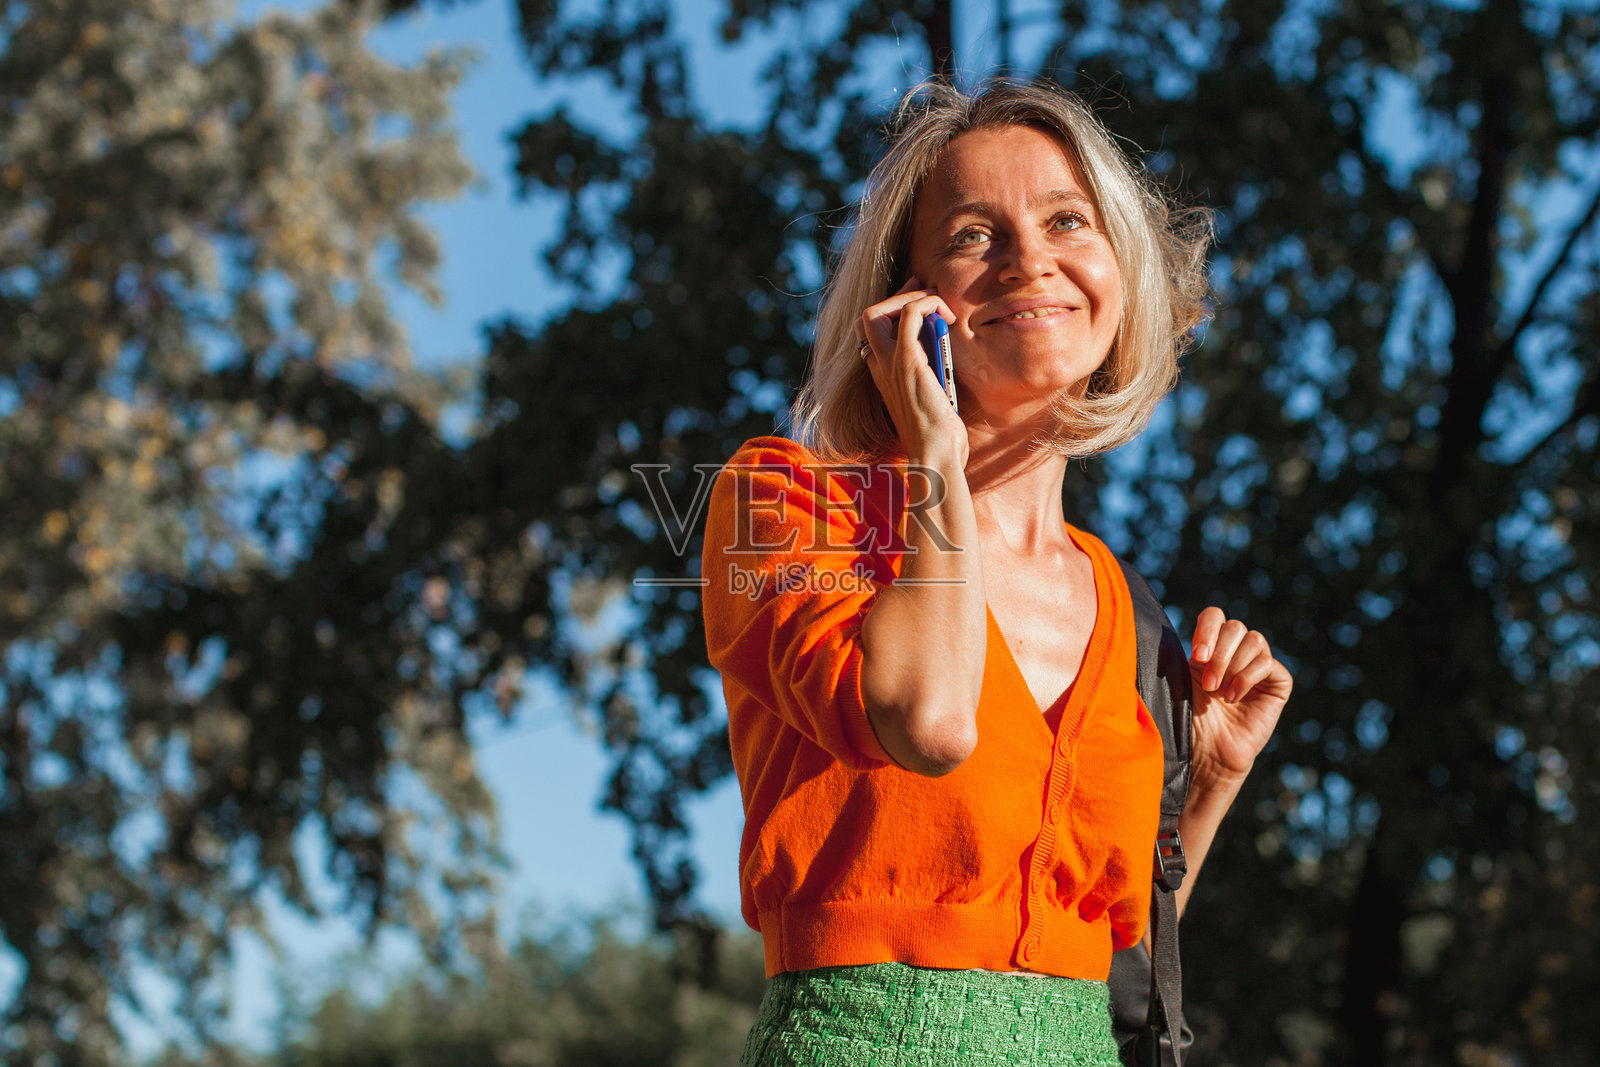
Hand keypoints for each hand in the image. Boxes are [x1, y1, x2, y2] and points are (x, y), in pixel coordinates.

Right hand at [856, 277, 966, 463]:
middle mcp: (878, 368)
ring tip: (938, 305)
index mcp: (881, 377)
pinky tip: (946, 316)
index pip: (872, 333)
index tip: (919, 300)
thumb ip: (932, 376)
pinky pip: (910, 314)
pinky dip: (927, 303)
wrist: (934, 455)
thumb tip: (945, 355)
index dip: (893, 309)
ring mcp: (889, 364)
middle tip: (926, 295)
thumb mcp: (931, 400)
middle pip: (866, 318)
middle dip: (897, 298)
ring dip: (911, 297)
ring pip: (878, 311)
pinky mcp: (907, 361)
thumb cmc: (938, 438)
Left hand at [1188, 607, 1291, 790]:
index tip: (1196, 656)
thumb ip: (1182, 653)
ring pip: (1254, 640)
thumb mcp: (1179, 681)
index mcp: (1210, 649)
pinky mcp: (1277, 684)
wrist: (1205, 754)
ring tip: (1219, 693)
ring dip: (1233, 665)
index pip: (1215, 616)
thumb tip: (1172, 627)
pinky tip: (1234, 698)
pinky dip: (1249, 677)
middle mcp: (1235, 655)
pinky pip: (1269, 663)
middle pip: (1235, 627)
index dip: (1208, 628)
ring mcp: (1257, 668)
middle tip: (1207, 683)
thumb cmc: (1187, 722)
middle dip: (1219, 653)